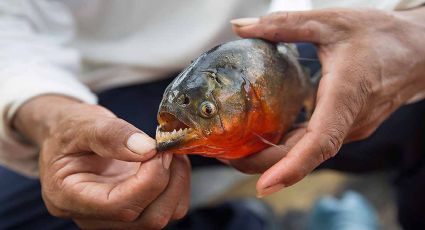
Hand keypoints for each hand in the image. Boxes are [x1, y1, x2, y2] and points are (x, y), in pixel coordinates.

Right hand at [14, 96, 189, 228]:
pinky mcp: (133, 207)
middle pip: (148, 218)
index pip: (120, 206)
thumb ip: (112, 134)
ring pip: (164, 215)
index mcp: (70, 197)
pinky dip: (177, 183)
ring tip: (167, 151)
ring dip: (177, 182)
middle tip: (167, 148)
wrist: (63, 135)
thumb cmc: (67, 130)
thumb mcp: (82, 123)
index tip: (158, 149)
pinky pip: (168, 207)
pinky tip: (167, 160)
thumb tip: (148, 149)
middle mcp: (93, 216)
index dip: (149, 180)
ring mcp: (115, 216)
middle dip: (168, 181)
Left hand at [229, 7, 424, 195]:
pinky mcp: (347, 126)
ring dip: (272, 157)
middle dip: (263, 164)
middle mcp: (349, 120)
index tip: (266, 185)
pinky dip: (288, 147)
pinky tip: (264, 137)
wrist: (417, 50)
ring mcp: (350, 127)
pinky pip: (314, 143)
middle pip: (304, 154)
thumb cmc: (379, 36)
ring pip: (308, 152)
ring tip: (235, 150)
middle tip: (224, 157)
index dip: (293, 167)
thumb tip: (241, 26)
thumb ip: (283, 24)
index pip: (320, 141)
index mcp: (346, 94)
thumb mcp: (330, 22)